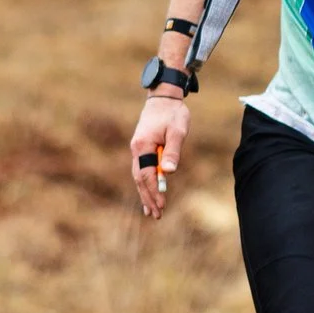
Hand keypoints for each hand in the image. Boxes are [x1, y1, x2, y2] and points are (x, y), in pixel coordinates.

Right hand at [131, 95, 190, 218]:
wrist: (163, 97)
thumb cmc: (172, 113)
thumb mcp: (177, 131)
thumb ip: (172, 151)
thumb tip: (168, 172)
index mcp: (142, 145)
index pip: (147, 174)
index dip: (154, 191)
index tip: (161, 205)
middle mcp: (136, 149)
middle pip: (140, 179)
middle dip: (148, 197)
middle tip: (156, 215)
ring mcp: (137, 149)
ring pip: (138, 176)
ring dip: (145, 194)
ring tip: (151, 211)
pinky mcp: (141, 148)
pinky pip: (141, 170)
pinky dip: (145, 184)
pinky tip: (148, 193)